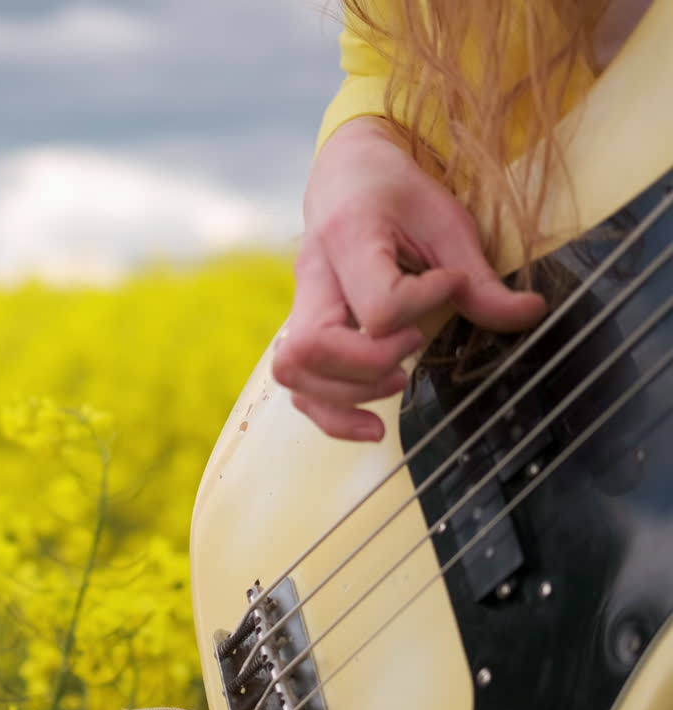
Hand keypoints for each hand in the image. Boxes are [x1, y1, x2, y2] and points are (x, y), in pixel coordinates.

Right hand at [273, 117, 546, 441]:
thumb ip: (481, 278)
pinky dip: (330, 412)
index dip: (422, 305)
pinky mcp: (301, 327)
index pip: (377, 303)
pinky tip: (371, 422)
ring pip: (294, 371)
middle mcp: (313, 275)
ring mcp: (299, 304)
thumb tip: (530, 315)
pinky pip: (297, 385)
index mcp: (349, 237)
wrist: (346, 174)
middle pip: (313, 347)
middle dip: (370, 365)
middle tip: (413, 347)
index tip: (451, 283)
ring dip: (346, 395)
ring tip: (396, 382)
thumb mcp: (447, 221)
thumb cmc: (396, 193)